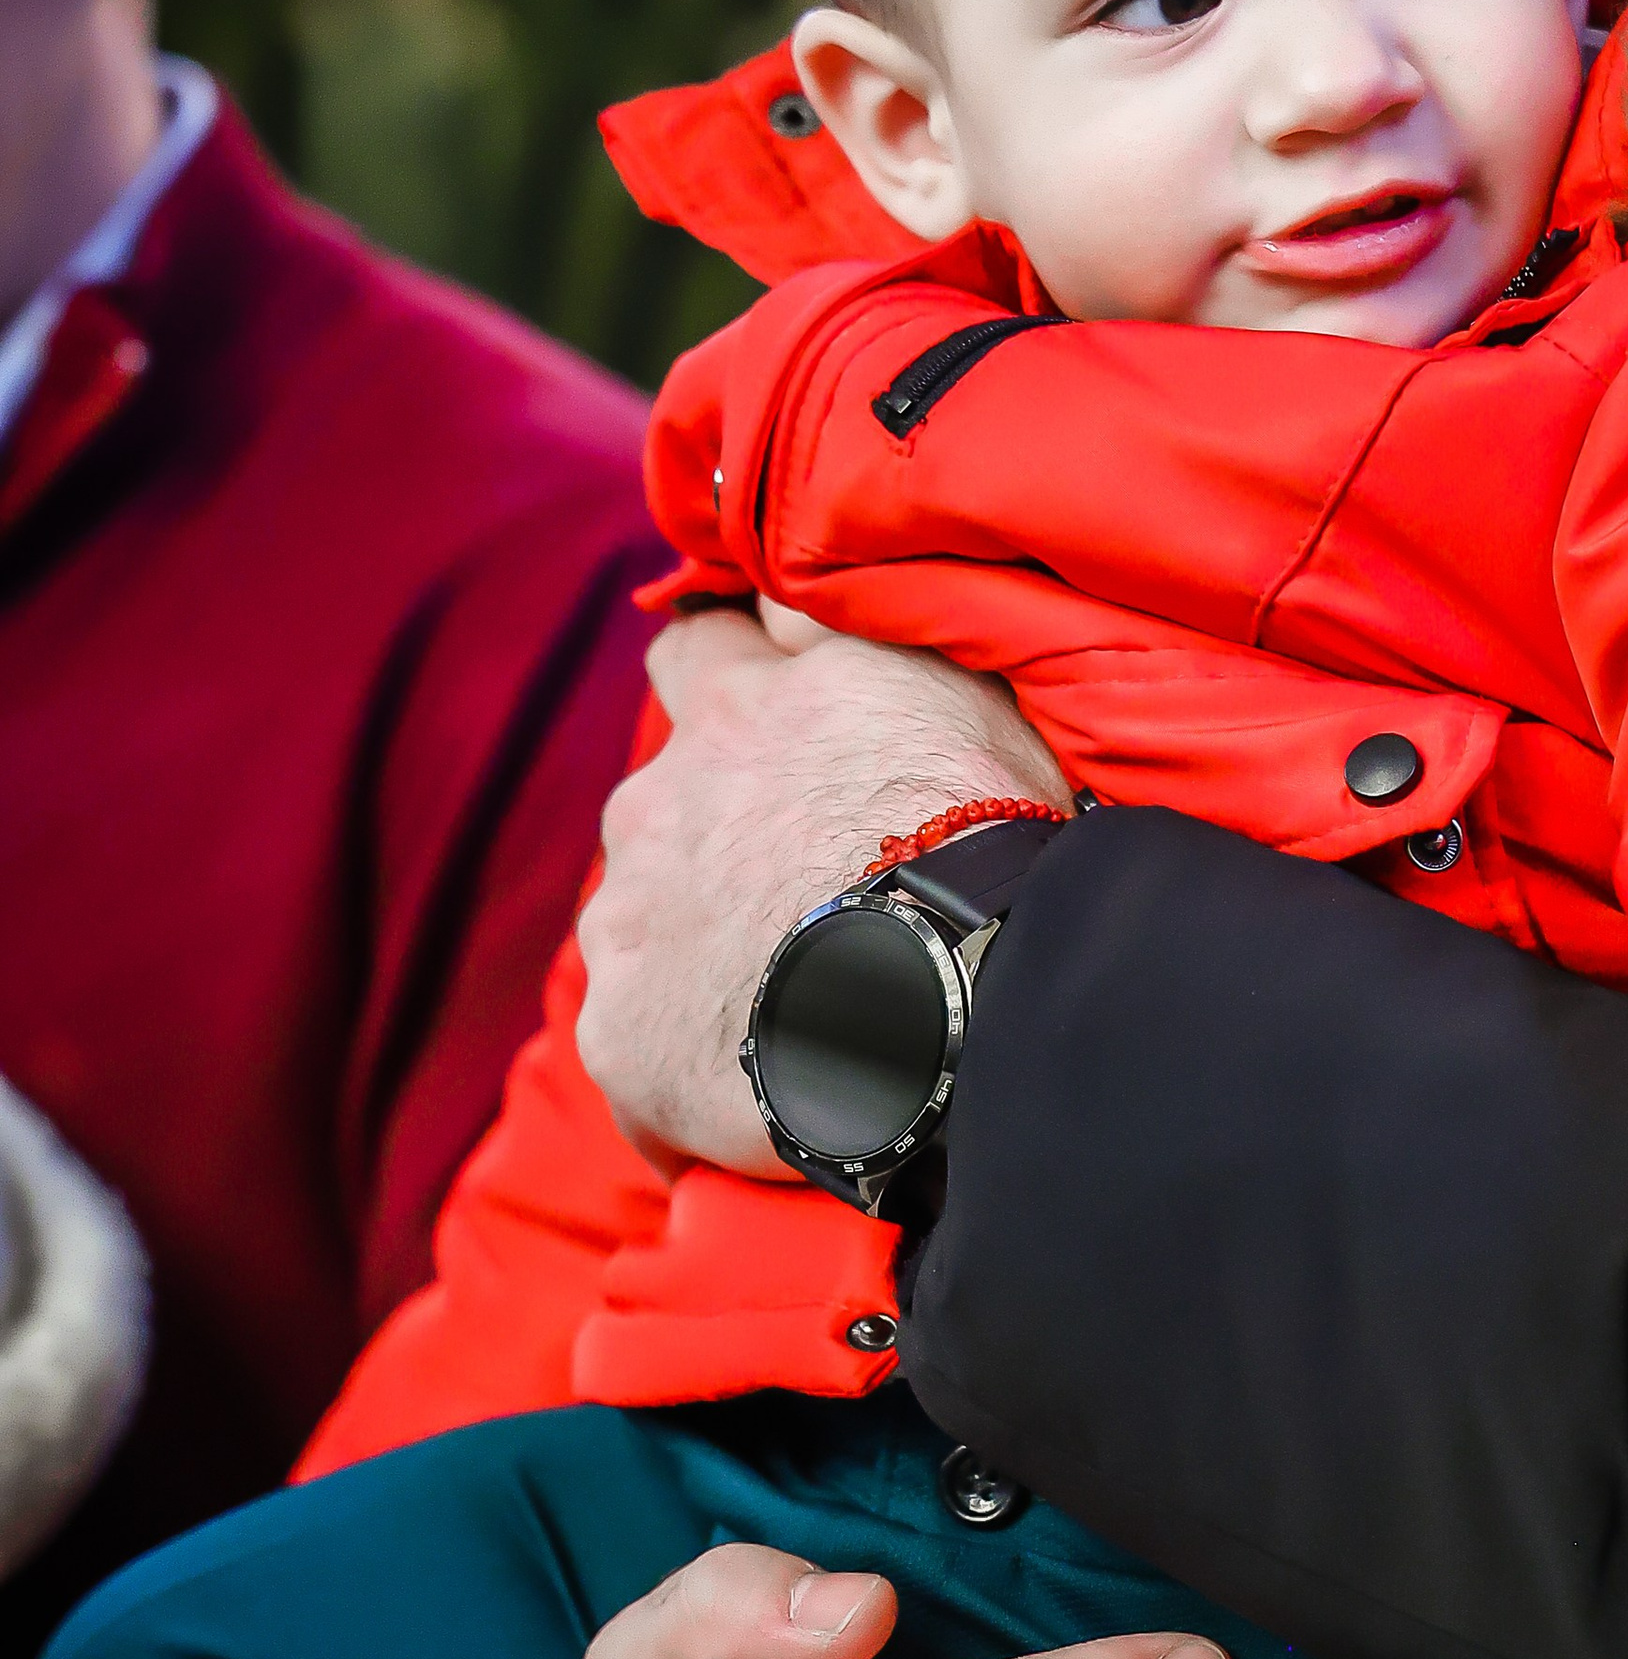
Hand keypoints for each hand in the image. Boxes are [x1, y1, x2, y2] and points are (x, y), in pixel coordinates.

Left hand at [576, 607, 1068, 1172]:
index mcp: (735, 713)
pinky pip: (644, 1051)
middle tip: (804, 884)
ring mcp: (630, 926)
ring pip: (644, 923)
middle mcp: (658, 805)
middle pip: (660, 803)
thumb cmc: (971, 832)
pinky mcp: (626, 1041)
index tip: (752, 706)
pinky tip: (768, 1086)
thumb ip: (848, 620)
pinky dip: (693, 1064)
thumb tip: (788, 571)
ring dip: (699, 944)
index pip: (693, 651)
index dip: (718, 674)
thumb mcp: (933, 674)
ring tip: (792, 995)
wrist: (952, 997)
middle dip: (712, 833)